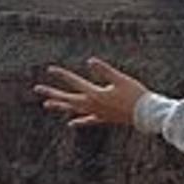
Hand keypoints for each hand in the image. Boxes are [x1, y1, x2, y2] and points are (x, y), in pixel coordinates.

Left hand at [34, 58, 150, 127]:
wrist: (147, 115)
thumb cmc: (136, 95)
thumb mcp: (121, 80)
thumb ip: (105, 70)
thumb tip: (90, 60)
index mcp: (95, 94)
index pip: (74, 82)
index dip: (62, 75)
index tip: (50, 69)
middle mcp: (92, 105)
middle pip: (67, 98)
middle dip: (52, 93)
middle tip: (37, 89)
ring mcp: (97, 113)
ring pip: (74, 110)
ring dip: (60, 107)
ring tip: (46, 105)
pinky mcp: (104, 119)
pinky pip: (88, 120)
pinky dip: (79, 121)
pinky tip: (71, 123)